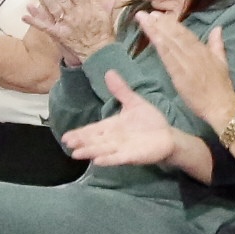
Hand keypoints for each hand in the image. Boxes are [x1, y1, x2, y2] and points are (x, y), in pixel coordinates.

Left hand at [28, 0, 120, 62]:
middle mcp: (74, 14)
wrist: (99, 53)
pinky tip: (25, 15)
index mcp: (85, 8)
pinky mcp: (59, 35)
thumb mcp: (105, 14)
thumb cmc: (103, 34)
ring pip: (52, 8)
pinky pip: (45, 27)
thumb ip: (97, 0)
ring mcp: (65, 24)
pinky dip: (35, 21)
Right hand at [60, 70, 187, 168]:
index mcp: (111, 126)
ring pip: (103, 150)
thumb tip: (109, 72)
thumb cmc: (149, 121)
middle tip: (67, 144)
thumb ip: (121, 91)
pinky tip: (98, 161)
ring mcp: (122, 148)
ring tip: (76, 154)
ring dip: (90, 152)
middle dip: (81, 142)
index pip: (93, 130)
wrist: (168, 137)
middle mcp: (113, 139)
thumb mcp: (134, 103)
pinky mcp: (133, 156)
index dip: (79, 133)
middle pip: (94, 141)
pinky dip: (109, 159)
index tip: (66, 137)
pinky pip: (118, 158)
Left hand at [136, 5, 234, 126]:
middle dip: (159, 23)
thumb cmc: (221, 86)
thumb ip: (217, 44)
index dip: (170, 23)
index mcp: (202, 50)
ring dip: (155, 30)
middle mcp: (193, 53)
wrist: (220, 104)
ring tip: (144, 20)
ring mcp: (186, 63)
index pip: (184, 33)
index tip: (158, 15)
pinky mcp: (180, 74)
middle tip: (145, 13)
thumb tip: (218, 28)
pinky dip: (160, 46)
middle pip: (174, 35)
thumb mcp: (222, 61)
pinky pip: (168, 58)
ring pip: (169, 43)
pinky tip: (151, 38)